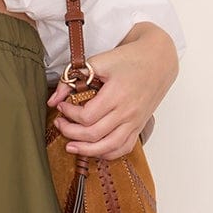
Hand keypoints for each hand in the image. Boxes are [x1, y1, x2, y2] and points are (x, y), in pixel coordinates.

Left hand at [46, 24, 177, 161]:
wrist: (158, 59)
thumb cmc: (129, 58)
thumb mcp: (99, 61)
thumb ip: (72, 78)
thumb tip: (53, 99)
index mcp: (117, 94)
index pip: (87, 116)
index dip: (69, 115)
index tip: (62, 107)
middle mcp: (127, 111)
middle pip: (94, 134)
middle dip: (71, 132)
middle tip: (60, 124)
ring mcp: (135, 121)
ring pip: (108, 147)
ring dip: (86, 150)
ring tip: (70, 146)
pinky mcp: (139, 126)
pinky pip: (123, 148)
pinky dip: (107, 153)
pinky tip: (93, 150)